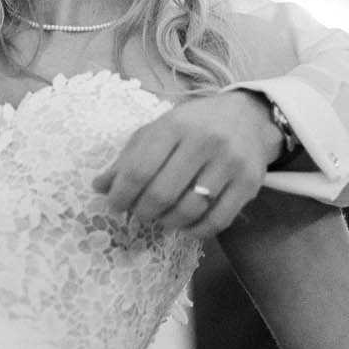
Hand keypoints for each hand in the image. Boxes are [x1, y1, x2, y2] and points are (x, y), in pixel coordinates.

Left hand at [91, 89, 280, 239]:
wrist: (247, 117)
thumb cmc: (193, 125)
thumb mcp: (158, 130)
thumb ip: (129, 157)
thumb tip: (98, 187)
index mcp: (175, 125)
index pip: (140, 169)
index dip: (122, 194)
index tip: (114, 206)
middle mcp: (204, 142)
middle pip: (163, 193)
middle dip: (144, 211)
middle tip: (139, 214)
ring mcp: (230, 163)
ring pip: (190, 210)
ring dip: (168, 223)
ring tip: (161, 219)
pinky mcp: (249, 184)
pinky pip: (218, 221)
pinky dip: (196, 231)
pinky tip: (185, 226)